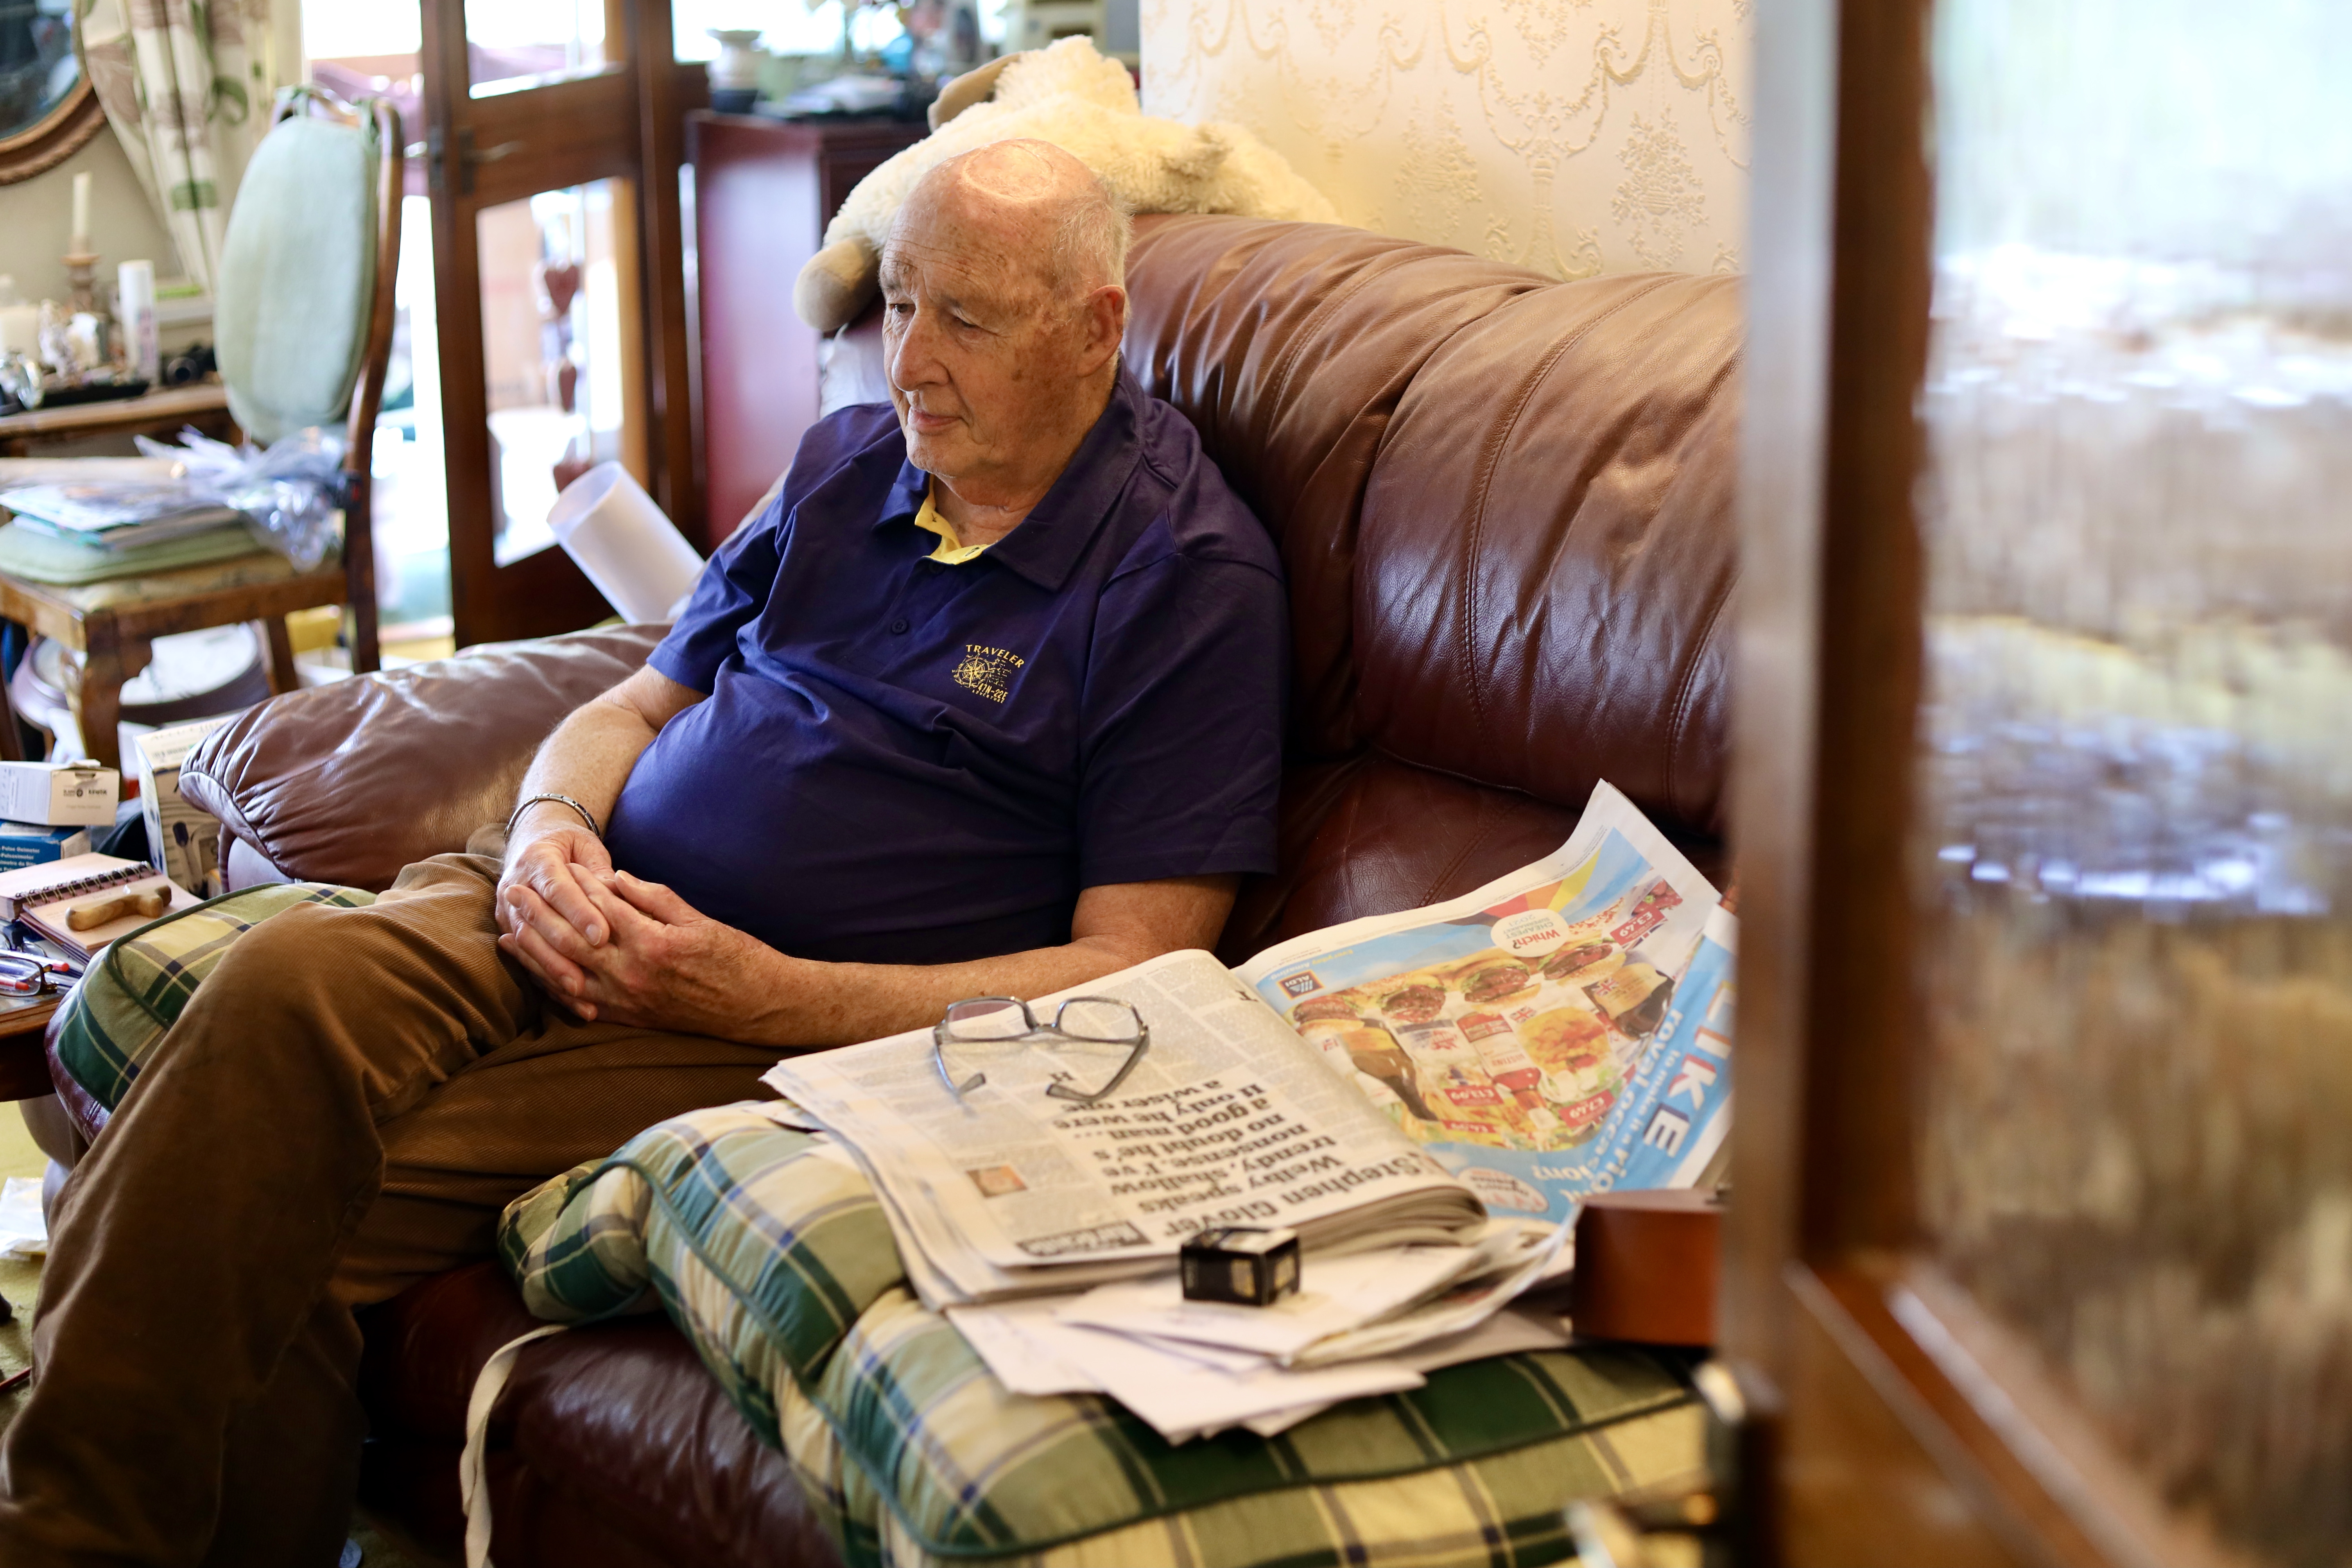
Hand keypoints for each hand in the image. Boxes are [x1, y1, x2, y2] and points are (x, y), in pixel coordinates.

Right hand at [497, 808, 615, 1003]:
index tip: (602, 936)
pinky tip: (570, 1000)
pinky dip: (548, 980)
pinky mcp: (509, 930)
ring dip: (552, 972)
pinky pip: (526, 959)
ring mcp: (508, 910)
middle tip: (589, 976)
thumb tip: (617, 892)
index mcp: (538, 859)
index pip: (559, 889)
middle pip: (538, 923)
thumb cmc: (570, 845)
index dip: (579, 913)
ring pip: (528, 945)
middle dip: (564, 952)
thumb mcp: (586, 846)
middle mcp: (517, 885)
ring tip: (580, 994)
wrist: (532, 842)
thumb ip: (599, 869)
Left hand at [500, 866, 791, 1037]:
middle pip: (572, 940)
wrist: (756, 1007)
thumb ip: (655, 898)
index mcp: (653, 943)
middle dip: (538, 915)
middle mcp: (633, 974)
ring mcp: (627, 1000)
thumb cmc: (736, 958)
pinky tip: (536, 974)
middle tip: (513, 892)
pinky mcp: (629, 1018)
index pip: (602, 909)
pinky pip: (581, 1005)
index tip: (556, 867)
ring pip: (567, 975)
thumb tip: (615, 878)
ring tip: (508, 931)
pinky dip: (554, 988)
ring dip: (534, 953)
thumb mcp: (700, 920)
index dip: (576, 886)